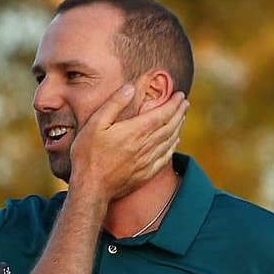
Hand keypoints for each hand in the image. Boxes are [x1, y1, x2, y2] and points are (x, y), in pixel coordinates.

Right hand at [68, 85, 188, 201]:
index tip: (180, 95)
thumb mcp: (95, 123)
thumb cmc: (88, 153)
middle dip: (179, 112)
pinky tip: (175, 141)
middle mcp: (146, 145)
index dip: (173, 104)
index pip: (162, 114)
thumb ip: (114, 104)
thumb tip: (130, 87)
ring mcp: (147, 161)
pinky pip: (166, 157)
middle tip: (185, 102)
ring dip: (179, 127)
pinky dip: (173, 146)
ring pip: (170, 140)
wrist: (91, 186)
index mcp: (136, 131)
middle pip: (170, 126)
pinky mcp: (146, 173)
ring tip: (182, 117)